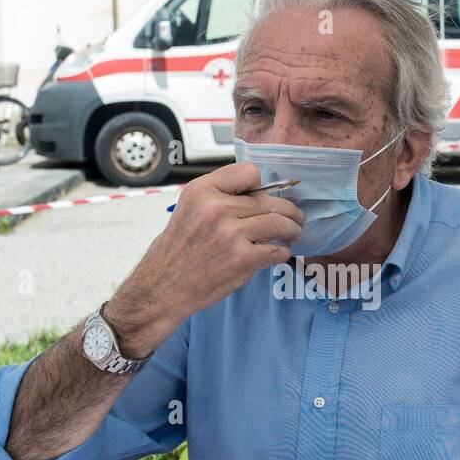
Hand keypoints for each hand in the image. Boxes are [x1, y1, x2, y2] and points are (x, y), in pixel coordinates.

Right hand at [105, 162, 302, 356]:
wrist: (163, 287)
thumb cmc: (177, 250)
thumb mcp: (189, 209)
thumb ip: (219, 197)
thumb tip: (259, 194)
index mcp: (202, 191)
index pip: (248, 172)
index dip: (262, 185)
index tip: (266, 196)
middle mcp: (216, 208)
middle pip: (269, 200)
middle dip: (288, 210)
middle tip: (296, 217)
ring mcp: (231, 234)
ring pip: (278, 223)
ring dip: (292, 229)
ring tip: (295, 232)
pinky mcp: (242, 259)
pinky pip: (276, 250)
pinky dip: (283, 252)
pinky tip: (280, 253)